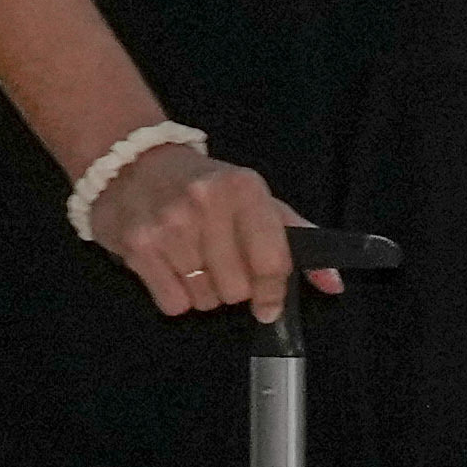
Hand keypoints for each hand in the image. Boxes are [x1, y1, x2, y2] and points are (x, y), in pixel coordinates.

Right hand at [84, 137, 325, 317]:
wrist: (132, 161)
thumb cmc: (205, 185)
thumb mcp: (255, 198)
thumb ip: (297, 238)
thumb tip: (334, 284)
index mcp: (244, 189)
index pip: (271, 262)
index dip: (273, 293)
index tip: (269, 305)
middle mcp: (206, 204)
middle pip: (237, 289)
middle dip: (235, 288)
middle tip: (221, 265)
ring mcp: (168, 225)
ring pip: (205, 300)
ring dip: (204, 292)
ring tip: (193, 261)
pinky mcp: (137, 246)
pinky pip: (173, 303)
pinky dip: (176, 296)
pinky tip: (171, 268)